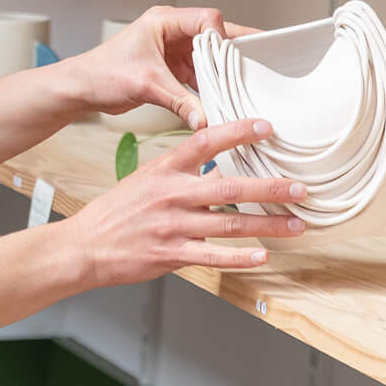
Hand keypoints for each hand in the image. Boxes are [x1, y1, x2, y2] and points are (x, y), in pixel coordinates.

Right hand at [69, 119, 306, 286]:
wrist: (85, 244)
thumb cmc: (117, 212)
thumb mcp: (146, 180)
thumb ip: (181, 173)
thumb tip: (217, 165)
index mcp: (165, 170)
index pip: (206, 142)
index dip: (237, 132)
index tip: (267, 127)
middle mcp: (171, 194)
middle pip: (230, 186)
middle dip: (270, 187)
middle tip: (300, 187)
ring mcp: (172, 225)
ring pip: (230, 222)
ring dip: (268, 224)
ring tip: (296, 224)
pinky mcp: (171, 254)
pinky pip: (212, 256)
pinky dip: (239, 258)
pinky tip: (262, 256)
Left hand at [75, 5, 259, 129]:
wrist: (82, 89)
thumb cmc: (103, 74)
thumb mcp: (147, 86)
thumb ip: (180, 102)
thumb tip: (205, 119)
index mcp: (164, 21)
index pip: (207, 19)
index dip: (222, 37)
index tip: (228, 60)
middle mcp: (171, 31)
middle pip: (213, 36)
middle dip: (229, 55)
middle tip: (254, 69)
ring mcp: (172, 48)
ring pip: (208, 57)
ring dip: (220, 73)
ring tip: (238, 88)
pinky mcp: (172, 66)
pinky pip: (198, 73)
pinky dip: (208, 85)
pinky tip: (220, 98)